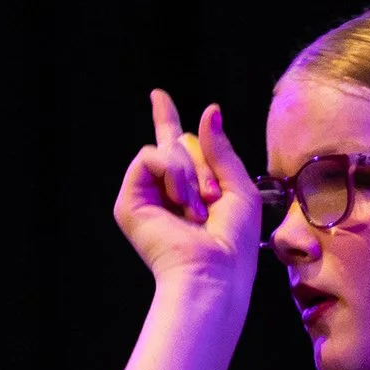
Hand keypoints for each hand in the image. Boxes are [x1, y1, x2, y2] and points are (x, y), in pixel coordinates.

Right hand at [113, 91, 260, 305]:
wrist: (214, 272)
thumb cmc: (234, 243)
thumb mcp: (239, 188)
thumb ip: (222, 150)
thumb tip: (209, 110)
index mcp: (190, 189)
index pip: (175, 146)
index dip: (166, 119)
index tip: (158, 96)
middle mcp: (164, 190)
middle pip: (178, 143)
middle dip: (203, 165)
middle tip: (211, 201)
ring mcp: (145, 195)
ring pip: (165, 149)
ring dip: (189, 173)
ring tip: (198, 208)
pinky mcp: (129, 202)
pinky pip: (149, 157)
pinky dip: (172, 173)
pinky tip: (183, 202)